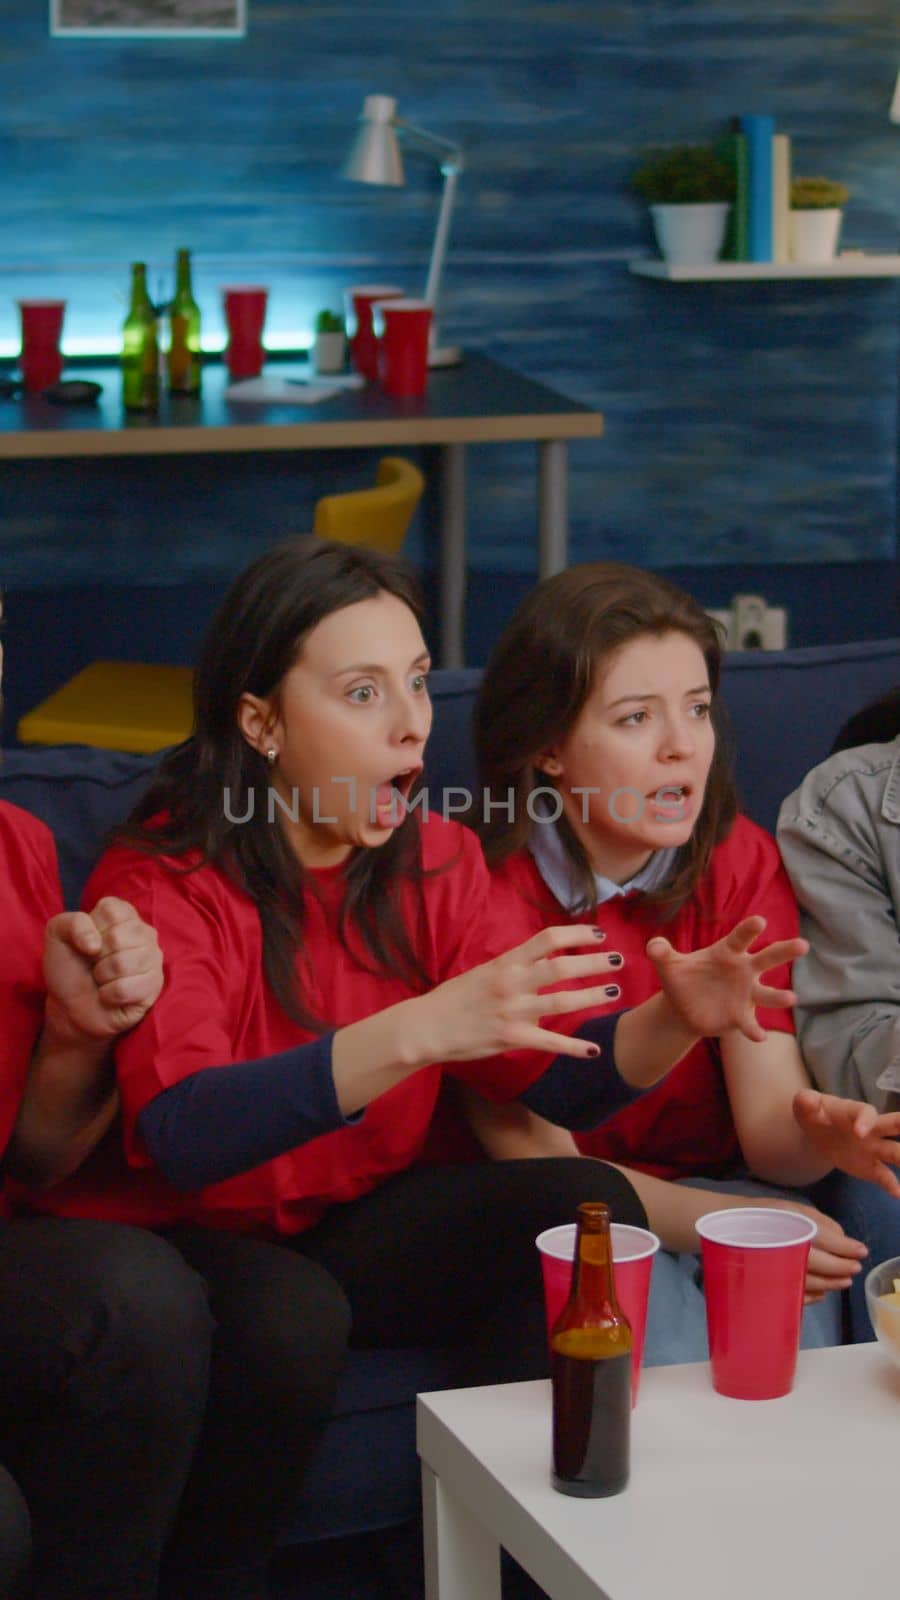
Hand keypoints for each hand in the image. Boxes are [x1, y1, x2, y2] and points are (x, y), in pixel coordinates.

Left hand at [43, 897, 163, 1043]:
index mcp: (123, 915)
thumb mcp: (57, 935)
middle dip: (97, 957)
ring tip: (103, 979)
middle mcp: (143, 932)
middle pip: (118, 938)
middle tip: (95, 964)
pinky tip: (110, 995)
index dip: (92, 929)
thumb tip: (95, 944)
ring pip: (123, 963)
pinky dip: (109, 995)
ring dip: (102, 976)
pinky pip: (126, 988)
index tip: (88, 943)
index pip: (111, 909)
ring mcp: (153, 958)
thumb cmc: (68, 968)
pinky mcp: (154, 986)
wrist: (71, 1007)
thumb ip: (72, 922)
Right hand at [414, 925, 623, 1064]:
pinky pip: (550, 1042)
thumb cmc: (454, 998)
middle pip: (562, 967)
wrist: (427, 1026)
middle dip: (595, 962)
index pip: (548, 939)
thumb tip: (543, 961)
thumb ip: (514, 967)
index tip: (599, 934)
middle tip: (619, 960)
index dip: (577, 934)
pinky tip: (593, 1050)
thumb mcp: (483, 972)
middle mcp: (512, 982)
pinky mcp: (511, 1038)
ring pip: (562, 1001)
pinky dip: (574, 1047)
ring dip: (593, 996)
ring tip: (613, 992)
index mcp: (506, 962)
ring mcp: (513, 1011)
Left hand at [645, 915, 806, 1044]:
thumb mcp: (668, 965)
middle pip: (767, 958)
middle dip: (785, 951)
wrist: (684, 1007)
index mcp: (727, 952)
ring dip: (779, 996)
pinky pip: (751, 1024)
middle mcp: (743, 971)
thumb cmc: (682, 978)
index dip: (749, 930)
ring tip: (791, 998)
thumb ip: (661, 952)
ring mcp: (746, 994)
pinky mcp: (741, 1017)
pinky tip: (759, 1036)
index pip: (740, 938)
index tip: (760, 921)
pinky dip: (755, 1031)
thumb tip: (654, 946)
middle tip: (803, 945)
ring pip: (767, 994)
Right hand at [737, 1196, 867, 1301]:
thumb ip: (818, 1220)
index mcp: (792, 1225)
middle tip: (855, 1269)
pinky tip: (821, 1292)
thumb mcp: (790, 1208)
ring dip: (832, 1283)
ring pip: (812, 1282)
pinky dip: (812, 1295)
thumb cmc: (759, 1216)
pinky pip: (795, 1294)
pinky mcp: (769, 1285)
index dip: (847, 1248)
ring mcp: (777, 1269)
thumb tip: (843, 1236)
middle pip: (823, 1264)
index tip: (861, 1252)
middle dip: (842, 1267)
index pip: (828, 1240)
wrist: (721, 1230)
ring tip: (843, 1282)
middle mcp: (785, 1248)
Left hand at [792, 1088, 899, 1198]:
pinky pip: (885, 1176)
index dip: (865, 1121)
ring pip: (896, 1153)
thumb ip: (806, 1102)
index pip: (866, 1112)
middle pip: (893, 1125)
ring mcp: (874, 1149)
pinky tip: (898, 1194)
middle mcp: (872, 1129)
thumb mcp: (805, 1106)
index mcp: (855, 1112)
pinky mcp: (871, 1167)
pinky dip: (893, 1186)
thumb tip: (807, 1100)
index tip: (859, 1133)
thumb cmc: (815, 1113)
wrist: (819, 1132)